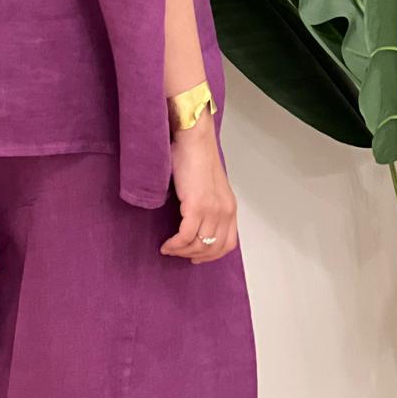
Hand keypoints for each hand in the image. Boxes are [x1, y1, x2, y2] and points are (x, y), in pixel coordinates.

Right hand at [161, 115, 237, 263]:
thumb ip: (208, 205)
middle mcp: (225, 211)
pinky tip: (166, 244)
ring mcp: (212, 209)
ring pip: (199, 245)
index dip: (211, 255)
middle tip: (177, 253)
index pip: (228, 244)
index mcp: (230, 207)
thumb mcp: (209, 187)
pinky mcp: (197, 205)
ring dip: (181, 251)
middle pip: (212, 248)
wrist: (193, 140)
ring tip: (168, 248)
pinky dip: (175, 244)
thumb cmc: (196, 158)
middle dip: (193, 255)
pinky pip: (186, 236)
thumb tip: (195, 224)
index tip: (195, 257)